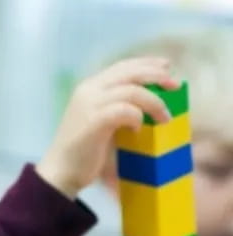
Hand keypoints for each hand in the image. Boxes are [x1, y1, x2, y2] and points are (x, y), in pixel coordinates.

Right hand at [36, 57, 179, 197]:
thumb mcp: (102, 122)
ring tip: (164, 118)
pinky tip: (139, 128)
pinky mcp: (93, 121)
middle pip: (130, 72)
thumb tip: (152, 101)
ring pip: (132, 90)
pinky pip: (125, 110)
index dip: (147, 63)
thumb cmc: (84, 151)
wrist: (61, 172)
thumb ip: (119, 107)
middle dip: (157, 76)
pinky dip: (137, 117)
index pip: (122, 66)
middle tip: (175, 86)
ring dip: (154, 102)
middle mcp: (88, 91)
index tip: (167, 67)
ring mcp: (89, 105)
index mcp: (89, 88)